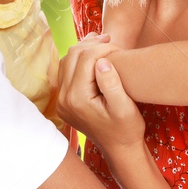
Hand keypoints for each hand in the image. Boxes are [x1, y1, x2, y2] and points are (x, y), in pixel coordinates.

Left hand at [58, 35, 144, 152]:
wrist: (119, 149)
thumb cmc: (126, 129)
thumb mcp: (125, 108)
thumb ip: (112, 84)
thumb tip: (101, 61)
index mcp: (77, 99)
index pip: (86, 59)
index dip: (104, 48)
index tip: (120, 49)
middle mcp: (63, 99)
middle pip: (71, 56)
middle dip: (92, 44)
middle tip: (111, 40)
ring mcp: (61, 100)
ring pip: (66, 60)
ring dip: (83, 49)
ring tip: (103, 43)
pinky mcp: (64, 100)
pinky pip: (66, 71)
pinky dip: (78, 60)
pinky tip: (94, 56)